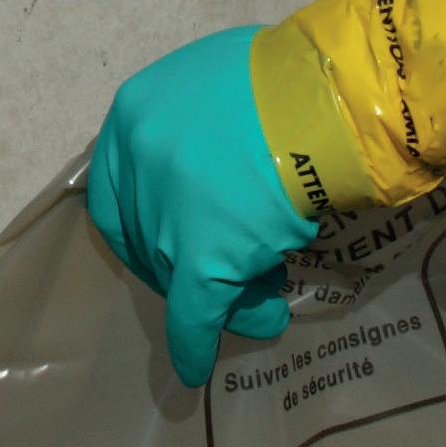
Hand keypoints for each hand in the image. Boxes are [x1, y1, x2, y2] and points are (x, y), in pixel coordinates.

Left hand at [86, 26, 312, 388]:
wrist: (329, 100)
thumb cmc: (286, 81)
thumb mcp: (216, 79)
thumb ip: (195, 119)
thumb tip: (210, 159)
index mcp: (134, 112)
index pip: (116, 189)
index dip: (139, 225)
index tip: (167, 244)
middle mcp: (139, 162)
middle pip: (147, 236)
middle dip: (185, 263)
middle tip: (233, 273)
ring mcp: (166, 213)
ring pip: (177, 272)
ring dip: (217, 295)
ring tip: (262, 304)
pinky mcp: (201, 258)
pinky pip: (193, 313)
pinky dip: (193, 343)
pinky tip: (196, 367)